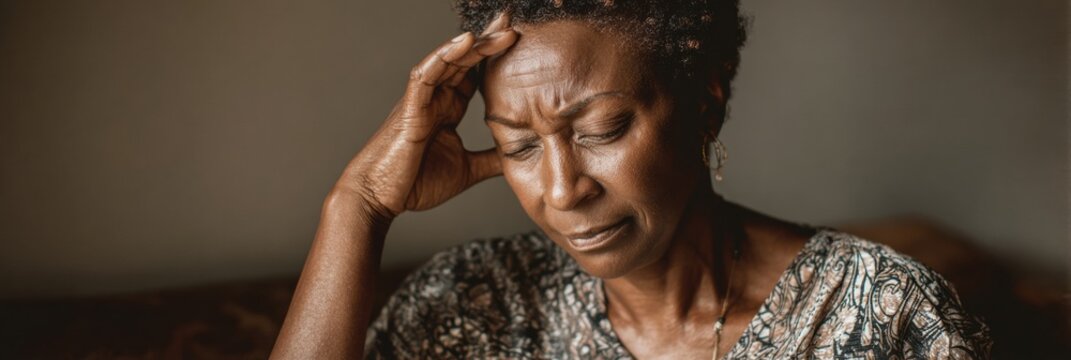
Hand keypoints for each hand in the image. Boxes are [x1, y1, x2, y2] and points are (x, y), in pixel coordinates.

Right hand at [336, 13, 516, 218]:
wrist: (379, 198)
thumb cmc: (415, 183)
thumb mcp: (467, 170)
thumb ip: (492, 159)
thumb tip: (521, 157)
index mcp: (448, 110)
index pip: (474, 74)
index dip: (494, 58)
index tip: (519, 43)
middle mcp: (435, 99)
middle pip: (464, 60)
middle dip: (488, 40)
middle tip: (512, 21)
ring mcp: (422, 100)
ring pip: (448, 61)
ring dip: (474, 44)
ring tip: (500, 29)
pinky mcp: (410, 107)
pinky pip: (427, 74)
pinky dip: (445, 56)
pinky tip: (466, 41)